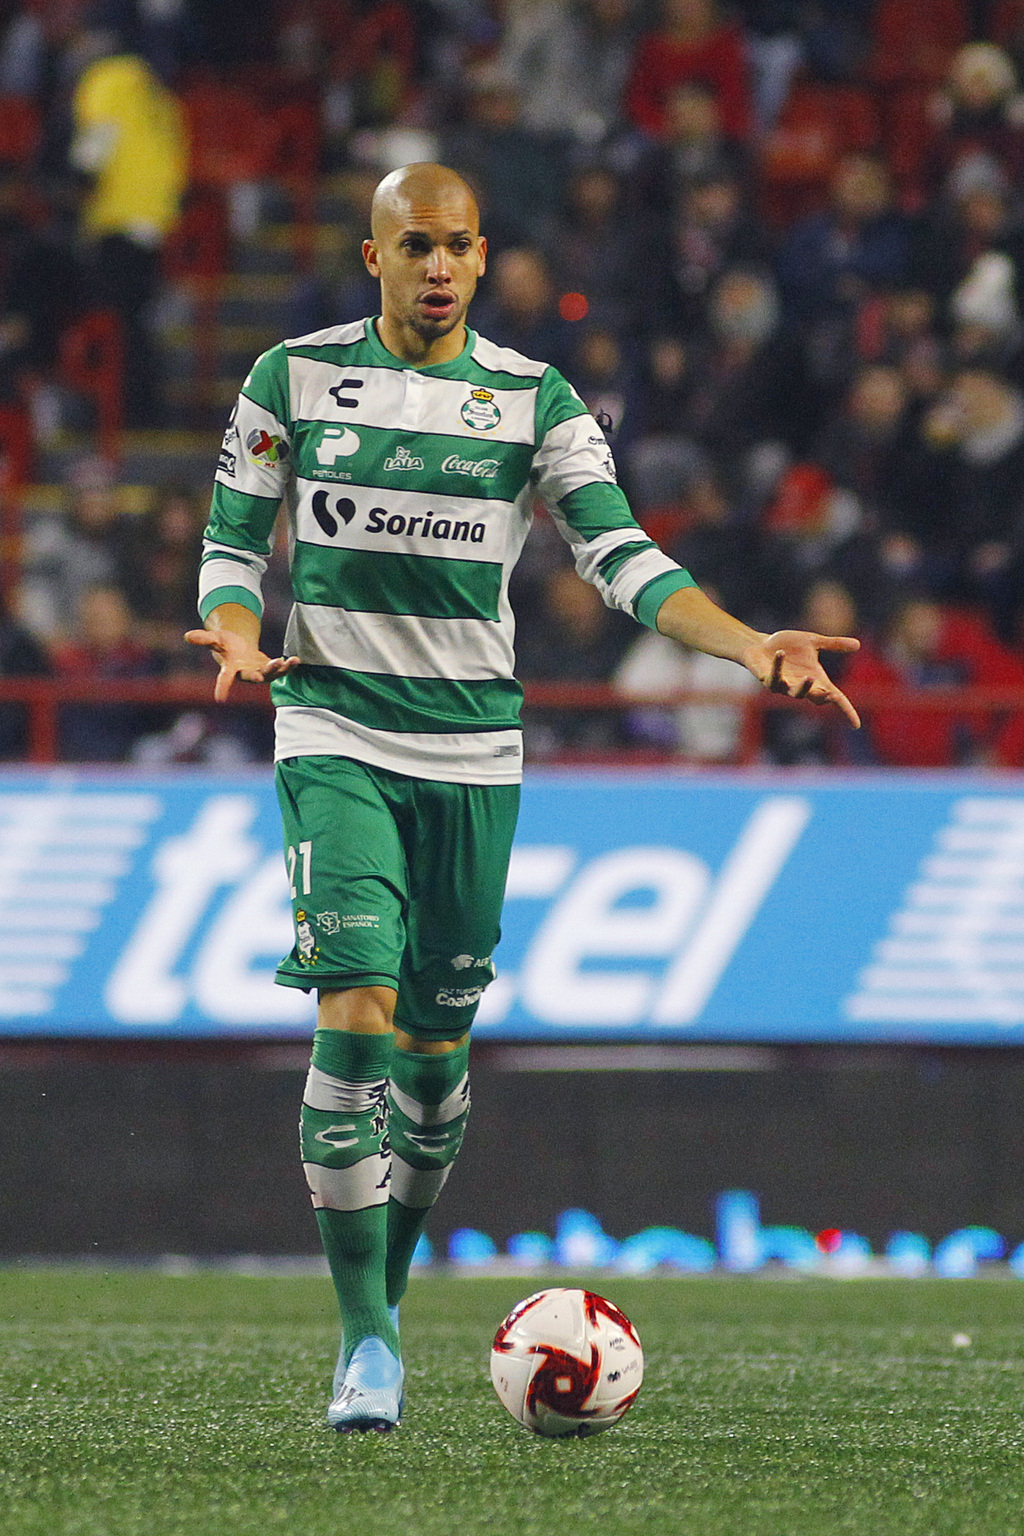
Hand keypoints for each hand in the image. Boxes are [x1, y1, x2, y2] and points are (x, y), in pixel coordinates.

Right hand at [184, 626, 299, 702]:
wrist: (239, 649)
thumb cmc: (226, 645)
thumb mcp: (216, 639)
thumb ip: (204, 639)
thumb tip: (187, 636)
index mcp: (231, 669)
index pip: (224, 679)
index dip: (222, 688)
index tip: (220, 699)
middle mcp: (246, 673)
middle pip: (252, 677)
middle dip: (259, 675)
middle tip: (263, 672)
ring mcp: (259, 673)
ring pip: (270, 675)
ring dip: (278, 669)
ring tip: (284, 661)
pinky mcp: (270, 669)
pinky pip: (281, 670)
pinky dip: (289, 666)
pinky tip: (296, 660)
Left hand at [740, 629, 860, 727]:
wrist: (761, 645)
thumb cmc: (788, 646)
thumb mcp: (813, 642)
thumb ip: (834, 644)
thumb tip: (858, 644)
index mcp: (816, 680)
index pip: (835, 698)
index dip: (846, 711)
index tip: (856, 724)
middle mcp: (801, 686)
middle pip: (815, 698)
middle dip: (822, 696)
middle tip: (829, 694)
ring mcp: (784, 686)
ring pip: (795, 693)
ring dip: (803, 687)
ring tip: (810, 677)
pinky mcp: (768, 680)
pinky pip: (774, 676)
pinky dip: (778, 665)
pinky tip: (780, 653)